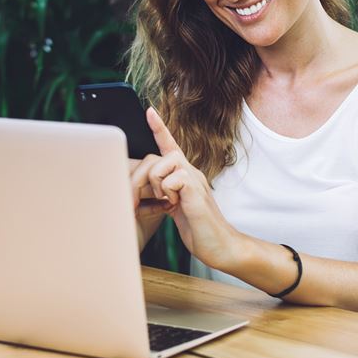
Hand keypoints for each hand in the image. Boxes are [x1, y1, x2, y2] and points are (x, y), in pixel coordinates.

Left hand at [129, 108, 238, 269]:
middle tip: (137, 201)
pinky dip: (167, 193)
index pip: (171, 146)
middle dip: (141, 178)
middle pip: (159, 156)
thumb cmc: (198, 229)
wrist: (220, 246)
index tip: (149, 111)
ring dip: (156, 186)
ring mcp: (195, 179)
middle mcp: (191, 172)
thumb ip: (164, 194)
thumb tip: (143, 192)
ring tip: (166, 203)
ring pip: (164, 164)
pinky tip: (175, 206)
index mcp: (185, 175)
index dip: (160, 128)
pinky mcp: (196, 190)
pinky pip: (173, 179)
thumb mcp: (175, 208)